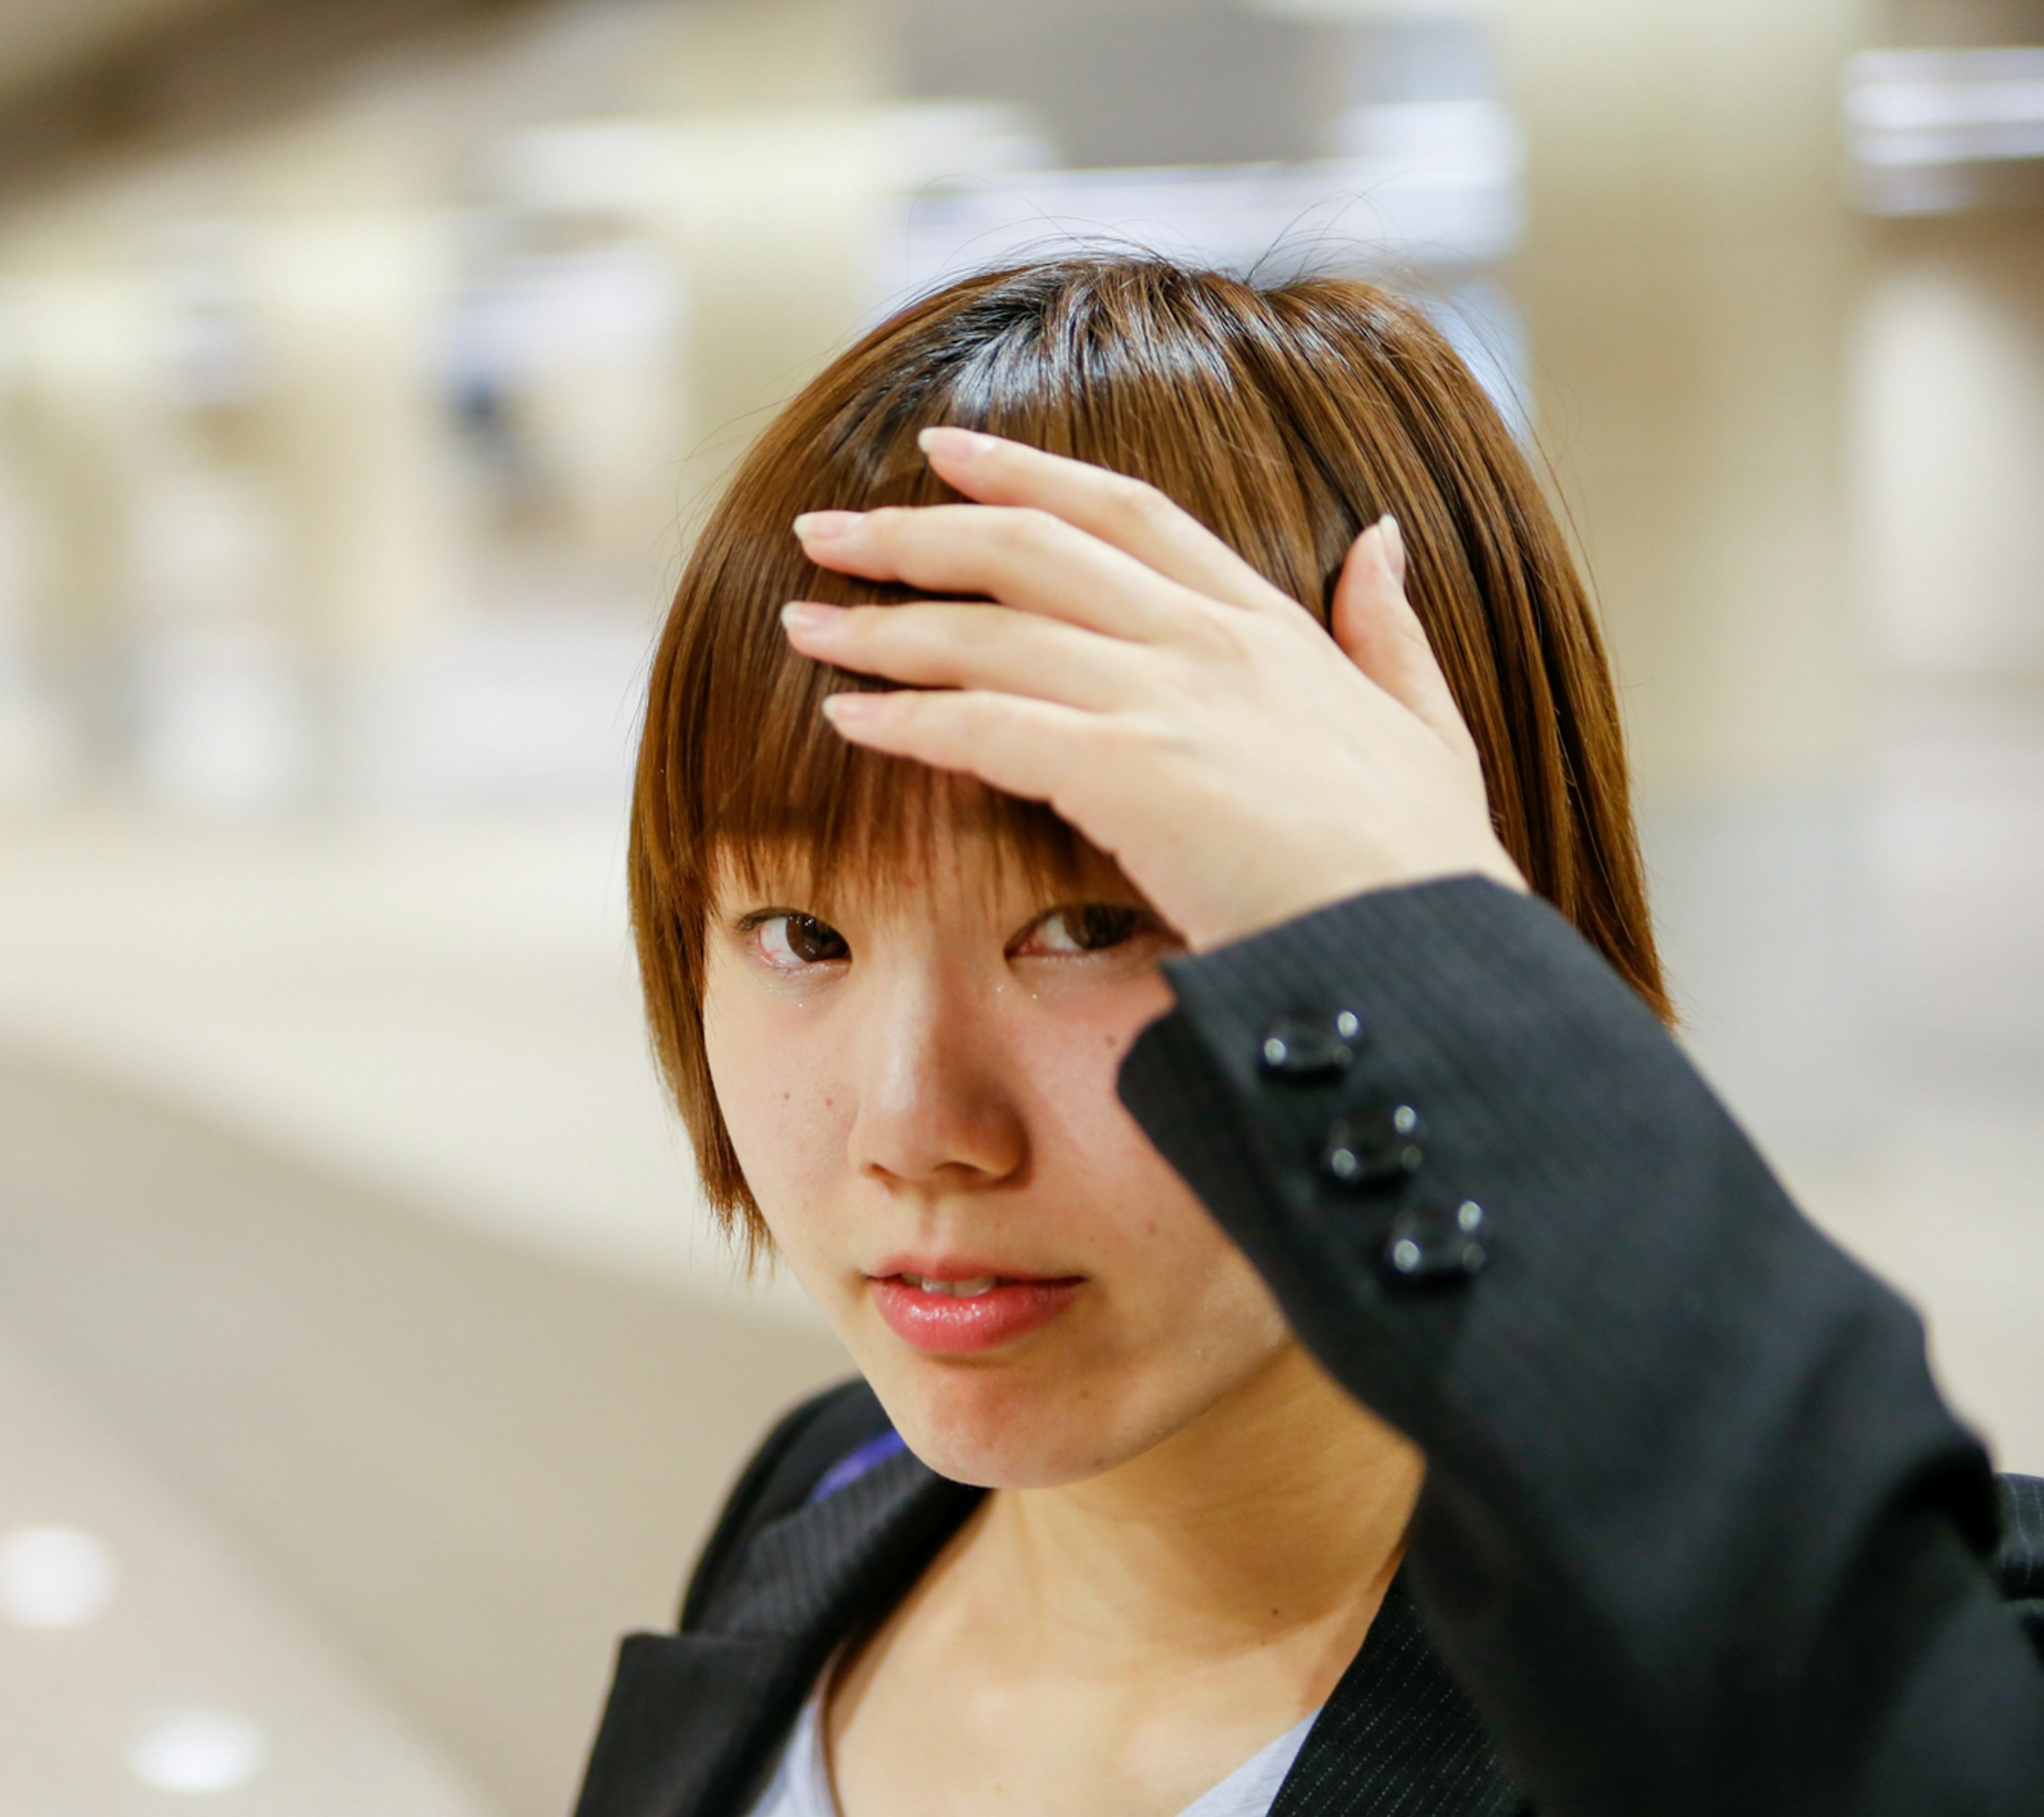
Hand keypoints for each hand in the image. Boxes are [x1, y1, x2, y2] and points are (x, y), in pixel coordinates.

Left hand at [787, 426, 1524, 952]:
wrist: (1422, 951)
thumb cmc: (1423, 871)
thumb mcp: (1425, 728)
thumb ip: (1387, 631)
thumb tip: (1378, 540)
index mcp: (1268, 625)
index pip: (1126, 513)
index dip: (1027, 474)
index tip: (944, 451)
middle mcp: (1206, 642)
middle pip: (1031, 552)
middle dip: (917, 533)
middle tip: (825, 528)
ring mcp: (1166, 700)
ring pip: (991, 631)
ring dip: (883, 625)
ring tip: (804, 622)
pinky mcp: (1129, 772)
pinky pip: (987, 727)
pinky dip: (907, 718)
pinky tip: (846, 718)